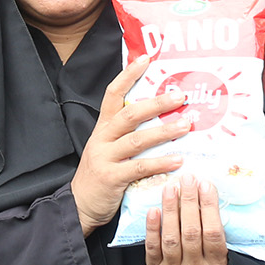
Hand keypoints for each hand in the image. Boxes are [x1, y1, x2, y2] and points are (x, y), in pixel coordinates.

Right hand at [73, 56, 186, 231]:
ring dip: (164, 132)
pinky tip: (178, 160)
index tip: (146, 59)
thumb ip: (127, 135)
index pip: (113, 94)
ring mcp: (105, 157)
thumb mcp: (107, 149)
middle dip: (156, 103)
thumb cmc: (100, 176)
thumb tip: (160, 119)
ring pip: (137, 140)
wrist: (78, 205)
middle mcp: (102, 139)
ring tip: (186, 125)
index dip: (128, 75)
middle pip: (129, 114)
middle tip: (180, 96)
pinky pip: (139, 167)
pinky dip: (160, 162)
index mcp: (102, 128)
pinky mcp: (111, 178)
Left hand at [144, 174, 227, 264]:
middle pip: (191, 232)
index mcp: (215, 264)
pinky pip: (152, 247)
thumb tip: (206, 192)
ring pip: (171, 238)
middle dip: (189, 202)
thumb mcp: (221, 253)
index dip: (209, 207)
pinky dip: (152, 228)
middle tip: (187, 179)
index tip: (205, 184)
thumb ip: (214, 228)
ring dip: (170, 210)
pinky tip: (154, 210)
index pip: (212, 232)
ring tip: (170, 188)